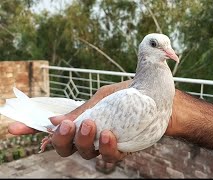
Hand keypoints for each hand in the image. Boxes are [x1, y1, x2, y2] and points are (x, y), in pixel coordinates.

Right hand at [8, 80, 132, 161]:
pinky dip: (106, 148)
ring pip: (84, 153)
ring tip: (90, 125)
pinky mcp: (121, 150)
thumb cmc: (127, 95)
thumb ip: (80, 111)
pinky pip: (109, 157)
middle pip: (65, 148)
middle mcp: (89, 136)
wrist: (155, 98)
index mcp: (81, 120)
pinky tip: (108, 135)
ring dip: (83, 141)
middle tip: (68, 126)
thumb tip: (52, 121)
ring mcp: (104, 144)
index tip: (14, 129)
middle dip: (61, 140)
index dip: (33, 131)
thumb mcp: (100, 98)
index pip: (54, 129)